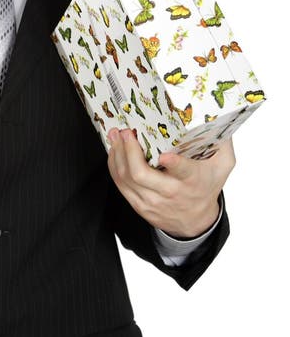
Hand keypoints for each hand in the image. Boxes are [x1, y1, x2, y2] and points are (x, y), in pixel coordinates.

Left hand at [107, 128, 234, 237]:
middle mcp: (171, 193)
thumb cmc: (208, 185)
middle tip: (126, 132)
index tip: (165, 154)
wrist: (197, 221)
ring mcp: (153, 201)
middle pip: (142, 175)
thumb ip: (223, 142)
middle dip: (129, 150)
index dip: (174, 164)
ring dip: (117, 154)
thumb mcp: (223, 164)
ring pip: (127, 179)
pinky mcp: (140, 206)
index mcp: (192, 180)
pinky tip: (114, 151)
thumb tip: (220, 115)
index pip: (183, 172)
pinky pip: (121, 186)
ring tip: (115, 135)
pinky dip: (114, 166)